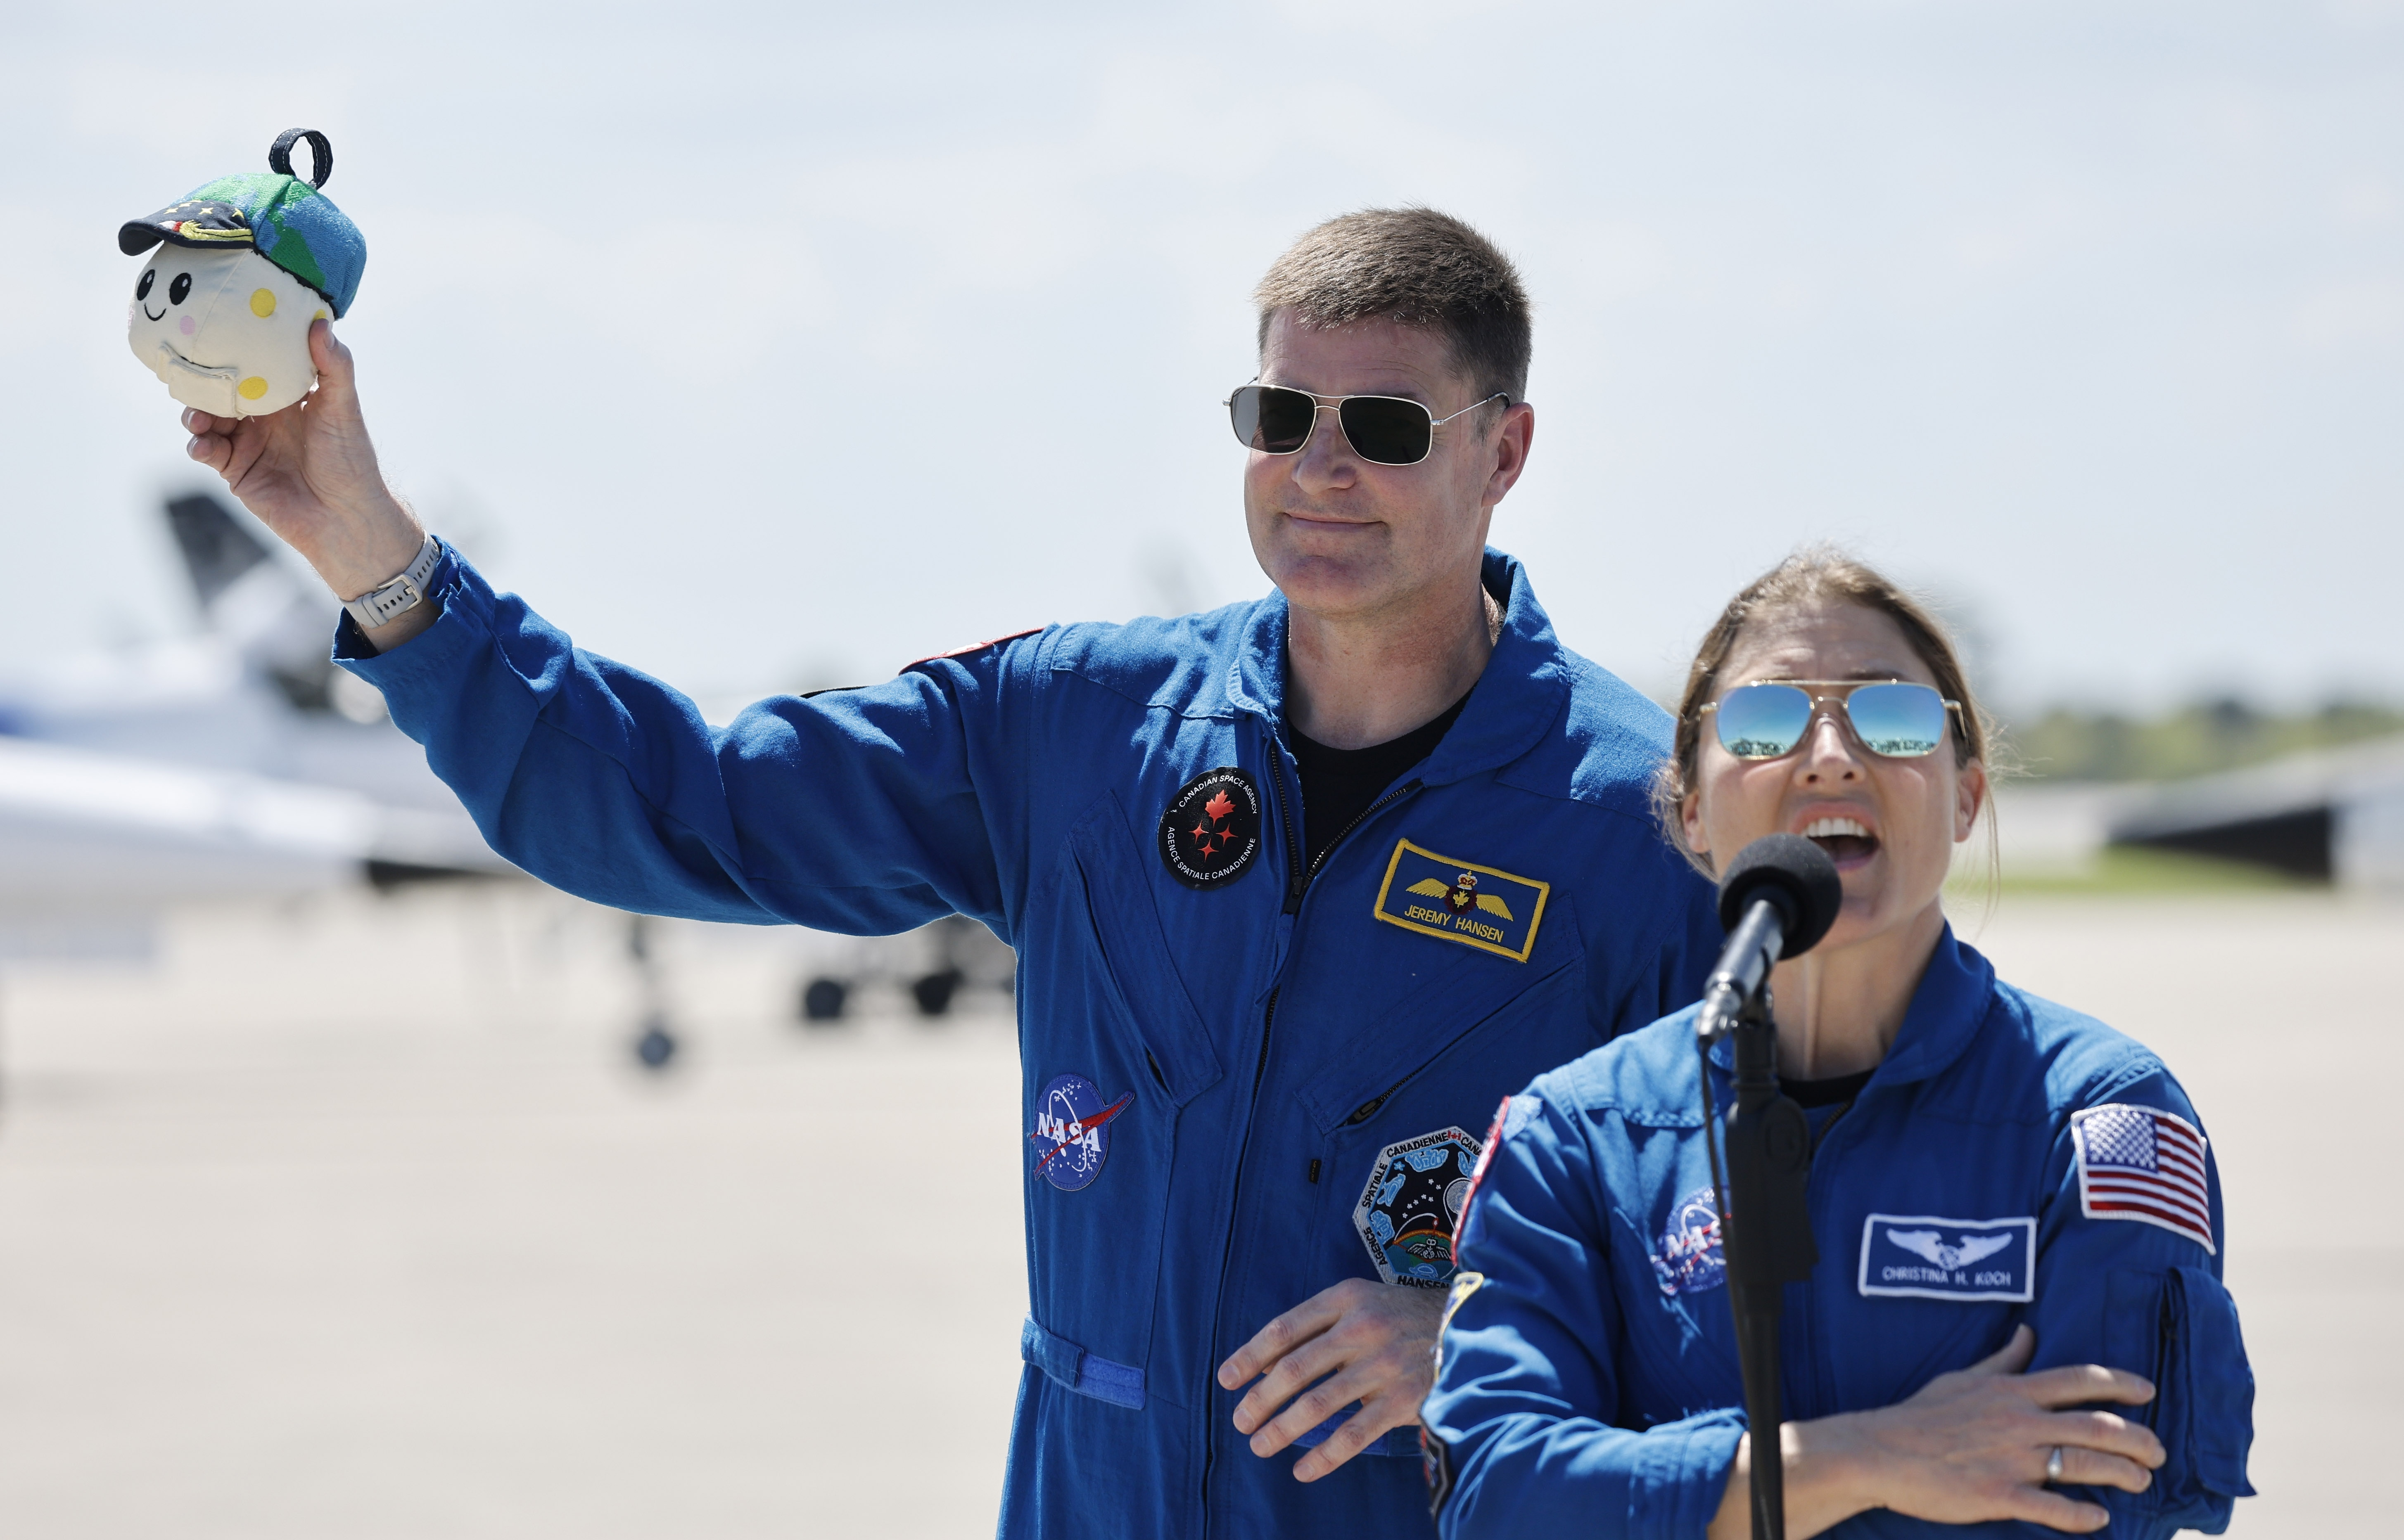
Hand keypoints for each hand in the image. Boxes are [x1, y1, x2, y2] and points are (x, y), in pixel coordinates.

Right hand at [183, 318, 424, 610]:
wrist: (345, 517)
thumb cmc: (350, 459)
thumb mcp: (344, 407)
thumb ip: (334, 366)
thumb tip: (321, 321)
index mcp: (289, 396)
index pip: (255, 364)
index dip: (236, 349)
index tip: (217, 330)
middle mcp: (265, 416)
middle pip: (223, 388)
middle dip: (205, 380)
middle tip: (195, 374)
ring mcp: (247, 441)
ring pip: (207, 417)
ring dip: (196, 412)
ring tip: (198, 416)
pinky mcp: (235, 469)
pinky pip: (206, 450)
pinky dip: (199, 444)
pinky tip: (203, 445)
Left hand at [1215, 1278, 1444, 1480]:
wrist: (1470, 1328)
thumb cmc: (1403, 1317)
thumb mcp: (1360, 1304)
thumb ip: (1316, 1328)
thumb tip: (1265, 1366)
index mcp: (1345, 1298)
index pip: (1284, 1328)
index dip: (1249, 1356)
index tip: (1226, 1380)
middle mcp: (1362, 1328)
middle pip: (1295, 1369)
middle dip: (1260, 1400)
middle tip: (1240, 1421)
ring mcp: (1384, 1364)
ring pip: (1318, 1405)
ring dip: (1281, 1429)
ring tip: (1259, 1445)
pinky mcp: (1403, 1400)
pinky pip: (1353, 1435)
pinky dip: (1323, 1456)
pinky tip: (1302, 1470)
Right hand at [1710, 1325, 2165, 1538]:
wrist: (1880, 1451)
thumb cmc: (1921, 1414)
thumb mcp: (1963, 1376)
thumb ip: (2003, 1359)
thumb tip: (2028, 1333)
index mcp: (2011, 1390)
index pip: (2080, 1379)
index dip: (2122, 1383)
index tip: (2149, 1391)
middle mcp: (2019, 1421)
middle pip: (2097, 1426)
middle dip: (2139, 1439)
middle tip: (2158, 1452)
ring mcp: (2010, 1459)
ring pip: (2085, 1465)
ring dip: (2123, 1475)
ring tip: (2141, 1482)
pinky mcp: (1997, 1494)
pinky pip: (2053, 1507)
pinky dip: (2083, 1515)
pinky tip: (2100, 1518)